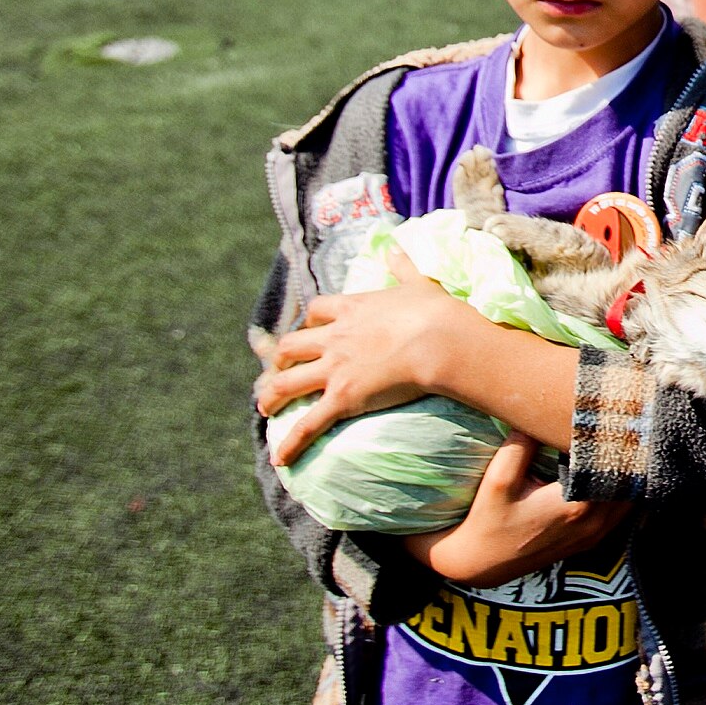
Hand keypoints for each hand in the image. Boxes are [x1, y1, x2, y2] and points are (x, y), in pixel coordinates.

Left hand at [255, 248, 485, 465]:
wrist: (440, 341)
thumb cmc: (436, 313)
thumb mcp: (418, 283)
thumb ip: (403, 266)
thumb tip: (396, 246)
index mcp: (352, 309)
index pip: (317, 312)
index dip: (309, 322)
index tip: (308, 330)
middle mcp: (335, 338)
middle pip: (291, 346)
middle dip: (279, 360)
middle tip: (276, 372)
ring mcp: (335, 368)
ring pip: (287, 383)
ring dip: (271, 397)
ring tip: (264, 409)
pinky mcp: (342, 398)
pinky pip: (308, 423)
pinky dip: (291, 442)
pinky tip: (280, 458)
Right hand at [405, 435, 632, 587]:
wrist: (481, 563)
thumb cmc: (488, 519)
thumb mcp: (499, 478)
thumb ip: (522, 445)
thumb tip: (542, 412)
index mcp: (576, 505)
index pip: (616, 466)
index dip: (620, 440)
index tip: (617, 417)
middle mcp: (593, 523)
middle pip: (630, 482)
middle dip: (628, 454)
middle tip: (623, 424)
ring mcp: (594, 535)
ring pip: (630, 498)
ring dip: (627, 473)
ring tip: (619, 444)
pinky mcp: (590, 540)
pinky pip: (620, 512)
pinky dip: (622, 491)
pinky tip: (612, 471)